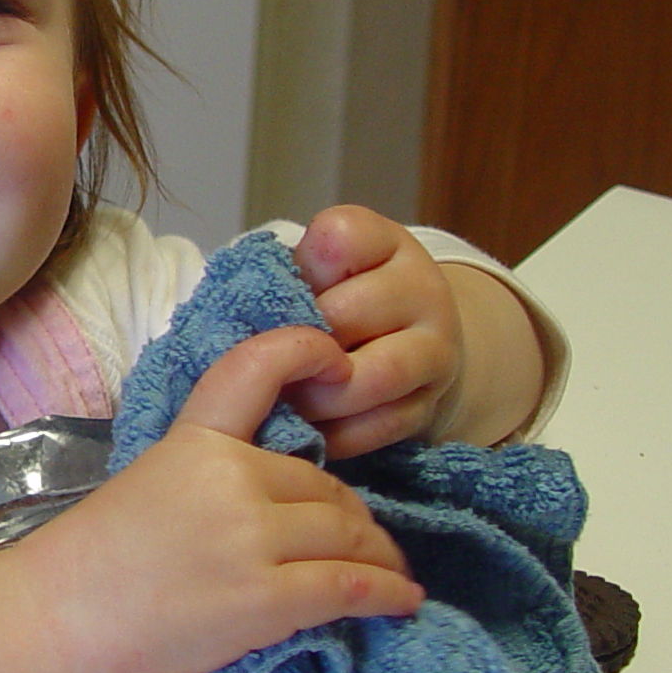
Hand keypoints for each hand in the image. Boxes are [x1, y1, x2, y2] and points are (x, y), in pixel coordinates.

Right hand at [0, 325, 422, 672]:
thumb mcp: (149, 483)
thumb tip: (276, 496)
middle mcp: (232, 478)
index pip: (254, 371)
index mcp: (196, 442)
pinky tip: (402, 601)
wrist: (57, 616)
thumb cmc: (93, 560)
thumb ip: (210, 473)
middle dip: (353, 517)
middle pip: (325, 486)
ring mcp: (251, 538)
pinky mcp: (265, 598)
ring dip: (378, 557)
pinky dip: (386, 594)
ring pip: (347, 534)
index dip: (303, 351)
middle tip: (367, 543)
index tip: (336, 358)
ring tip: (391, 575)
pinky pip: (348, 587)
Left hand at [287, 207, 544, 454]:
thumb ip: (288, 280)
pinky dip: (335, 435)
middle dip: (299, 345)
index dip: (302, 268)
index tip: (289, 289)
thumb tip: (236, 326)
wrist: (414, 343)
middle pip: (346, 313)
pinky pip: (379, 427)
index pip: (339, 237)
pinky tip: (308, 430)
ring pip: (371, 377)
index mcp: (386, 243)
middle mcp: (421, 289)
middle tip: (268, 362)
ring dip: (317, 396)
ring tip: (287, 400)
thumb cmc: (344, 300)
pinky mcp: (429, 405)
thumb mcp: (322, 271)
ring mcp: (435, 349)